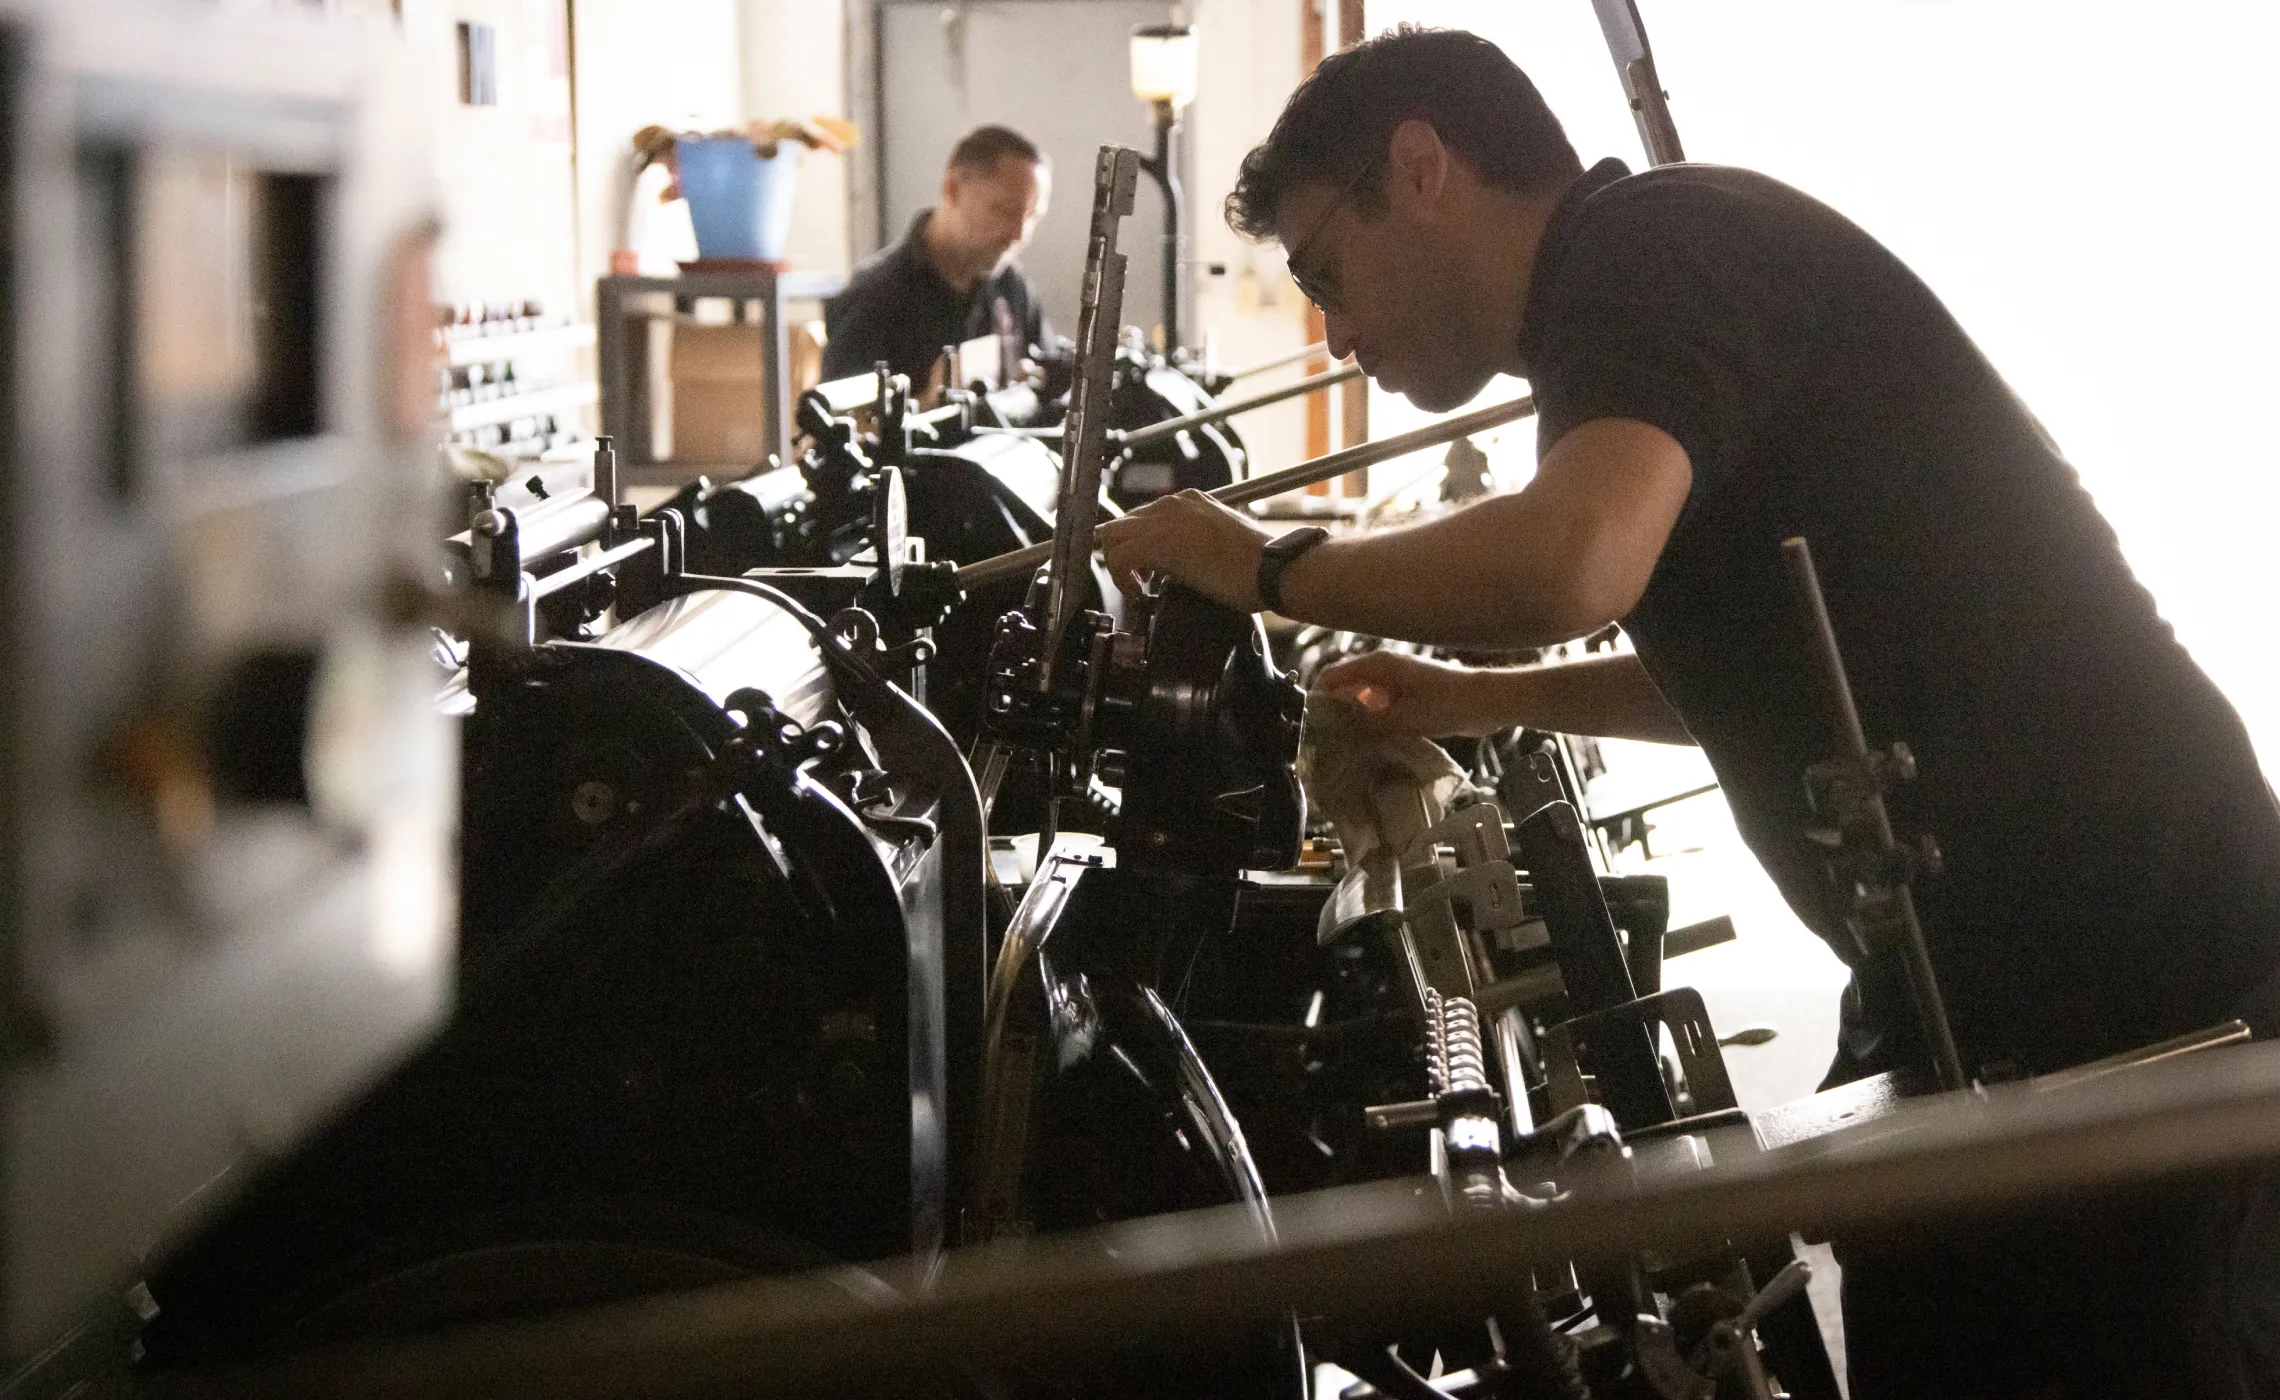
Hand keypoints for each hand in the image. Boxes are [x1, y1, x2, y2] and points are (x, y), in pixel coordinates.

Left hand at [1094, 489, 1276, 610]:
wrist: (1273, 568)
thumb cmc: (1259, 563)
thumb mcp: (1221, 540)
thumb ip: (1196, 541)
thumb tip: (1179, 560)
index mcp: (1190, 500)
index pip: (1142, 517)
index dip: (1140, 545)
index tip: (1148, 570)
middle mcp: (1174, 504)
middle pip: (1122, 523)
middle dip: (1124, 553)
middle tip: (1141, 579)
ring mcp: (1165, 521)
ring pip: (1112, 537)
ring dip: (1119, 565)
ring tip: (1140, 587)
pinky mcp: (1160, 544)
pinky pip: (1118, 557)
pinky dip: (1121, 578)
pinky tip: (1140, 593)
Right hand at [1315, 650, 1502, 738]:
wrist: (1484, 702)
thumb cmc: (1444, 705)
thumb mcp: (1401, 720)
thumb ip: (1366, 724)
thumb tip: (1338, 731)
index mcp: (1377, 665)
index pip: (1332, 677)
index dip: (1317, 699)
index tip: (1310, 725)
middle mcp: (1382, 668)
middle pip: (1344, 686)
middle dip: (1333, 711)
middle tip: (1324, 739)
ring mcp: (1394, 679)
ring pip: (1360, 697)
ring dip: (1351, 717)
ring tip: (1343, 743)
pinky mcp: (1406, 692)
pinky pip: (1377, 704)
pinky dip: (1369, 718)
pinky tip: (1368, 740)